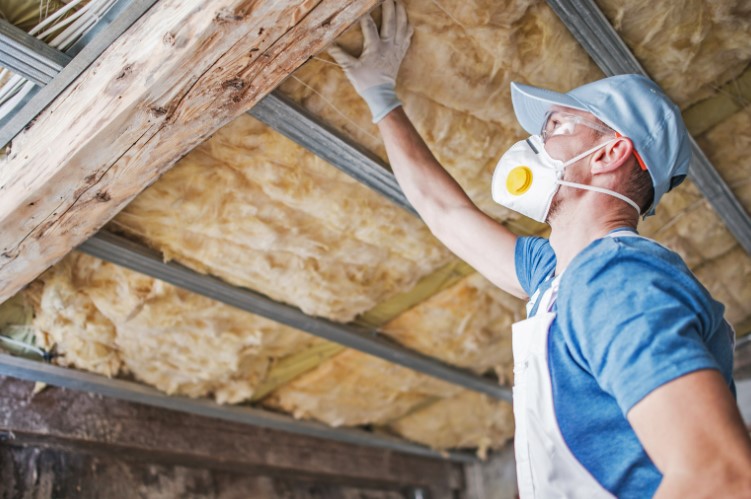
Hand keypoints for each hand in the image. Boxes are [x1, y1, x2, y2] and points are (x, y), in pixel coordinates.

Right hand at [327, 0, 413, 121]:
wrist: (381, 95)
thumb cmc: (365, 82)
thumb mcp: (351, 69)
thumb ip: (341, 56)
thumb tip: (329, 45)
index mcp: (375, 48)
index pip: (370, 26)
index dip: (366, 15)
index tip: (363, 6)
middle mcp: (388, 46)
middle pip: (390, 22)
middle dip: (389, 7)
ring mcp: (396, 49)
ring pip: (402, 27)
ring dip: (401, 14)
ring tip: (398, 3)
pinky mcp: (401, 54)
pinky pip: (407, 38)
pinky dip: (408, 28)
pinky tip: (407, 21)